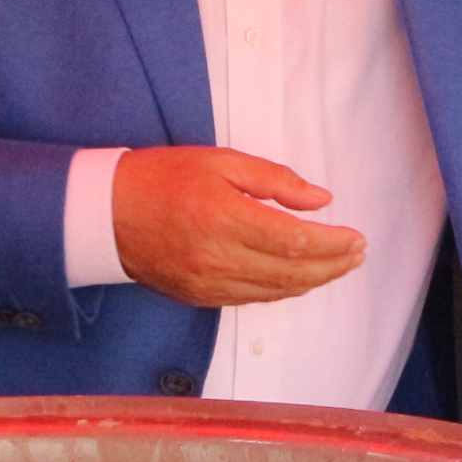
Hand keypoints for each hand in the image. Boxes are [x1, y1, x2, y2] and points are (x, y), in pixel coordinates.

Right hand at [114, 147, 365, 306]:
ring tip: (338, 267)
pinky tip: (299, 278)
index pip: (295, 240)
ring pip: (276, 291)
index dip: (333, 244)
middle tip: (358, 255)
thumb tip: (320, 200)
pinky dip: (283, 290)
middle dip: (332, 266)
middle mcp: (218, 258)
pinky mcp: (199, 298)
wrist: (103, 214)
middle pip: (292, 273)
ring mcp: (208, 283)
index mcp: (225, 217)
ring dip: (313, 281)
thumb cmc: (160, 179)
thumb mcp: (220, 162)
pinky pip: (252, 299)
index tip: (357, 239)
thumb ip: (274, 180)